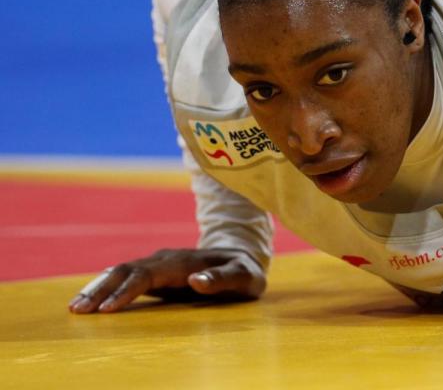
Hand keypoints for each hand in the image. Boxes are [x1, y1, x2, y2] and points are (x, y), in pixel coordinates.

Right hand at [67, 248, 265, 313]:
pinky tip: (88, 300)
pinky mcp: (154, 273)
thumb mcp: (244, 276)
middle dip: (101, 289)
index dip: (127, 291)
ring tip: (75, 307)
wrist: (241, 255)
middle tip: (78, 310)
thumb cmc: (244, 270)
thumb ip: (223, 278)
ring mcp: (158, 264)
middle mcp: (166, 259)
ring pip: (121, 271)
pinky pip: (124, 277)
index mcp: (185, 261)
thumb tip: (195, 280)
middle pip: (127, 270)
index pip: (149, 274)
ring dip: (97, 287)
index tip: (107, 309)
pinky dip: (104, 286)